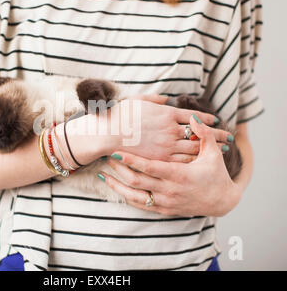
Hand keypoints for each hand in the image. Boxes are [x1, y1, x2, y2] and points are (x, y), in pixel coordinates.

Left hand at [98, 114, 242, 216]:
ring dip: (117, 185)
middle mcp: (170, 191)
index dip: (131, 159)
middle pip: (137, 181)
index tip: (116, 151)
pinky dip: (126, 197)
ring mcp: (166, 202)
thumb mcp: (213, 154)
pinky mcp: (164, 210)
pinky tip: (117, 188)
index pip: (149, 167)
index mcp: (179, 175)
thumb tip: (194, 117)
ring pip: (134, 196)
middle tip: (106, 157)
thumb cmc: (216, 175)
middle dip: (119, 169)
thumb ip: (204, 135)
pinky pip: (141, 205)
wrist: (222, 201)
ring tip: (103, 175)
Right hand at [99, 93, 231, 162]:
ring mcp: (166, 145)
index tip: (217, 120)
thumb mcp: (138, 100)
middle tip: (230, 137)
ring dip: (211, 148)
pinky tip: (204, 161)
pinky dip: (196, 160)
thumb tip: (166, 99)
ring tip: (224, 150)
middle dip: (217, 135)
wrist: (109, 133)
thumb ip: (155, 99)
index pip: (193, 116)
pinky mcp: (160, 159)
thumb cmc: (122, 115)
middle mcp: (171, 129)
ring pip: (195, 148)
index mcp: (167, 113)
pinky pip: (183, 160)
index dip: (206, 118)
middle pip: (200, 133)